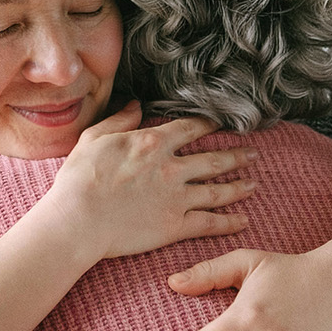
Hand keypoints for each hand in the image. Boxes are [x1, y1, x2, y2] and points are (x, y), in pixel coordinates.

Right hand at [43, 101, 258, 260]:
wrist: (77, 221)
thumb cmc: (78, 180)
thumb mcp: (93, 139)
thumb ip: (119, 121)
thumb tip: (136, 105)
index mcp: (153, 143)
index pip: (190, 128)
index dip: (210, 124)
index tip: (222, 123)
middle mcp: (171, 167)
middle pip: (213, 159)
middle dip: (236, 156)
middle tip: (252, 154)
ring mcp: (177, 197)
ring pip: (218, 190)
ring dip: (239, 187)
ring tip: (253, 184)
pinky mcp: (176, 226)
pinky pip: (210, 222)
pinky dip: (229, 222)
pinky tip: (243, 220)